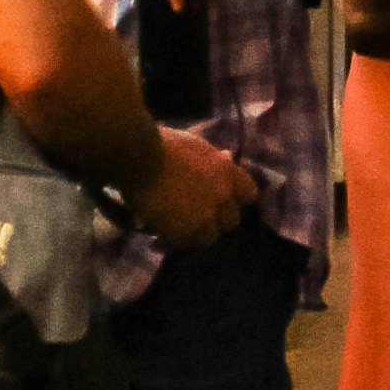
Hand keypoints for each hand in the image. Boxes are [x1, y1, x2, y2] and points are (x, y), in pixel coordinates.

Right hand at [135, 129, 252, 252]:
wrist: (140, 157)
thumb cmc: (163, 144)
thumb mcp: (196, 145)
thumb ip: (214, 158)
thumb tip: (228, 157)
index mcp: (227, 172)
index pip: (249, 194)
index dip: (236, 200)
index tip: (223, 202)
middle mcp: (222, 196)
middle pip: (231, 220)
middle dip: (216, 221)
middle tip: (197, 220)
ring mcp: (205, 216)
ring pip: (208, 237)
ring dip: (194, 236)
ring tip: (176, 234)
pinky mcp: (184, 232)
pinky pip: (182, 245)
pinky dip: (171, 244)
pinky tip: (156, 242)